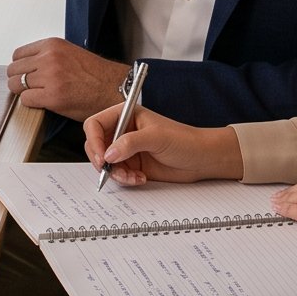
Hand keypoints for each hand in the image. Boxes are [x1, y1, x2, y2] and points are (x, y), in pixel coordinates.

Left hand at [4, 39, 129, 120]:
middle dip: (19, 80)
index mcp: (53, 45)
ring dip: (23, 92)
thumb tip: (29, 67)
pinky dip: (31, 103)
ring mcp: (49, 77)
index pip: (18, 54)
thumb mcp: (69, 53)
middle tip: (29, 87)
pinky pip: (26, 100)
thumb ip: (48, 56)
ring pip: (16, 85)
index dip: (21, 67)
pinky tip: (43, 103)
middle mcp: (49, 58)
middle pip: (14, 70)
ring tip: (36, 95)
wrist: (114, 89)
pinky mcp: (52, 97)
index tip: (26, 74)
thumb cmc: (97, 75)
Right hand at [85, 105, 243, 184]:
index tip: (102, 157)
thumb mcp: (156, 137)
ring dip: (115, 173)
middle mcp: (123, 131)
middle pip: (96, 145)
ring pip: (106, 163)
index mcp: (126, 115)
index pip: (95, 124)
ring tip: (132, 176)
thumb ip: (130, 142)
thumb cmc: (184, 140)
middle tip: (109, 170)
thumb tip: (109, 153)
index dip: (94, 141)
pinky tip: (140, 178)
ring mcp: (127, 149)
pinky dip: (125, 179)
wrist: (201, 159)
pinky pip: (118, 174)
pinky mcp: (133, 165)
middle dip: (102, 160)